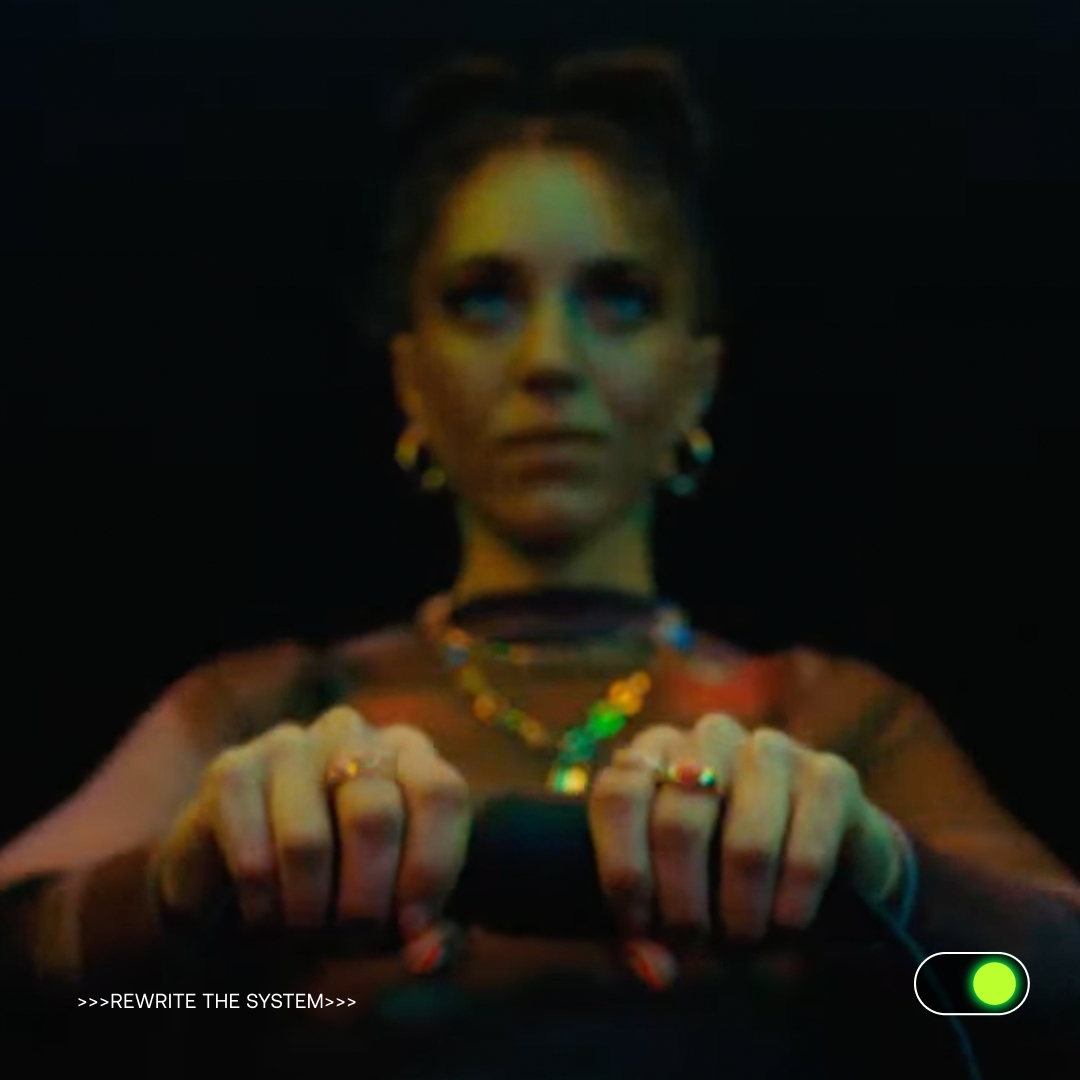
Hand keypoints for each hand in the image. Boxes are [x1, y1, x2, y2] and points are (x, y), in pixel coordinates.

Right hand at [153, 704, 470, 968]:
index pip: (440, 793)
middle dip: (365, 903)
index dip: (429, 866)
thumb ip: (431, 938)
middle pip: (374, 818)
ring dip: (308, 912)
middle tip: (351, 940)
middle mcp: (353, 733)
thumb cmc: (344, 887)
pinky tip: (266, 914)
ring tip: (306, 931)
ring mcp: (289, 745)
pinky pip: (252, 857)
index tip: (412, 926)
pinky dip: (264, 906)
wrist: (249, 879)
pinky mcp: (232, 770)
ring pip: (308, 842)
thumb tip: (427, 957)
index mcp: (409, 753)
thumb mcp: (398, 914)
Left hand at [588, 713, 905, 966]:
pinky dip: (792, 905)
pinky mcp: (830, 774)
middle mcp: (708, 737)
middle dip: (684, 907)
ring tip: (744, 940)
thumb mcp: (672, 900)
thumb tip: (653, 972)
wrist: (822, 861)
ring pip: (745, 845)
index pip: (618, 794)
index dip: (624, 870)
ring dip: (742, 913)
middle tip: (696, 947)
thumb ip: (647, 933)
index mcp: (654, 753)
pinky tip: (787, 926)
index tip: (638, 928)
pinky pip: (808, 853)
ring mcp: (771, 749)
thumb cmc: (722, 877)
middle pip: (678, 824)